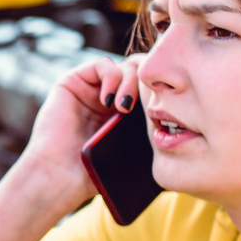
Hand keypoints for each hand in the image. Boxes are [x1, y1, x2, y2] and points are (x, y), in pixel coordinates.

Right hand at [9, 51, 147, 213]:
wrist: (61, 175)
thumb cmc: (93, 173)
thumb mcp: (131, 153)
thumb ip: (148, 135)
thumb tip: (180, 128)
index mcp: (123, 114)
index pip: (149, 89)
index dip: (159, 93)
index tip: (163, 112)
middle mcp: (107, 98)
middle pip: (140, 73)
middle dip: (147, 84)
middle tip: (146, 104)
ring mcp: (90, 89)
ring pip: (124, 66)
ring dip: (130, 82)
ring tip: (125, 107)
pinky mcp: (72, 81)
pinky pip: (102, 65)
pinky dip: (112, 77)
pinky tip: (111, 100)